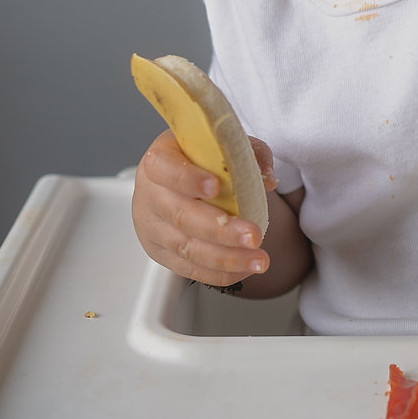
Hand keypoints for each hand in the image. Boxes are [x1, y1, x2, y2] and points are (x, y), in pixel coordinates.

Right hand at [131, 129, 277, 288]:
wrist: (177, 180)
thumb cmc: (200, 160)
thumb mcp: (223, 145)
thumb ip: (248, 153)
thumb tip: (267, 178)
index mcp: (159, 159)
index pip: (164, 168)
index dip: (188, 178)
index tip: (216, 186)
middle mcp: (150, 195)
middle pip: (181, 216)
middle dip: (221, 230)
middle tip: (254, 236)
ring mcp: (152, 227)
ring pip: (186, 248)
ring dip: (226, 258)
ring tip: (259, 260)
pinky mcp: (160, 253)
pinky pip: (188, 268)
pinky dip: (218, 273)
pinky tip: (243, 269)